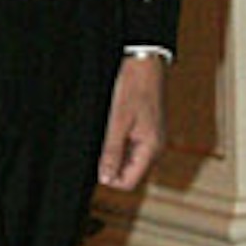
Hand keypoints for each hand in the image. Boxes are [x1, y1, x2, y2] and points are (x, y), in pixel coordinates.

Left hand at [98, 54, 167, 189]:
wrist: (144, 63)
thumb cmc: (133, 88)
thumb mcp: (118, 121)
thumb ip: (112, 151)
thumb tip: (105, 178)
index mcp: (151, 149)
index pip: (127, 182)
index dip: (108, 177)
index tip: (92, 162)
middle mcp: (153, 148)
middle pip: (127, 172)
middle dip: (109, 164)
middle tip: (94, 145)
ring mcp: (149, 138)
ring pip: (126, 159)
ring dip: (111, 152)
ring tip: (101, 133)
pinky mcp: (144, 129)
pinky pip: (128, 145)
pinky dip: (115, 141)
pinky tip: (106, 128)